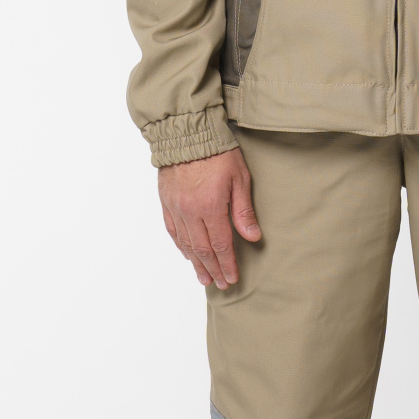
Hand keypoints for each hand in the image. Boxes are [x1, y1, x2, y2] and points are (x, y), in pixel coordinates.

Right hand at [158, 148, 260, 288]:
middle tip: (220, 284)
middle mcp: (191, 212)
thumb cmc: (217, 152)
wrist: (186, 134)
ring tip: (204, 278)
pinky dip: (181, 245)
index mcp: (211, 207)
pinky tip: (188, 254)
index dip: (227, 264)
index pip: (221, 244)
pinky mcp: (166, 202)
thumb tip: (253, 237)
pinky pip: (173, 230)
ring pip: (186, 244)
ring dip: (196, 263)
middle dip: (213, 269)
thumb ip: (243, 211)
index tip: (232, 278)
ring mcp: (176, 208)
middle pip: (203, 249)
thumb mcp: (239, 179)